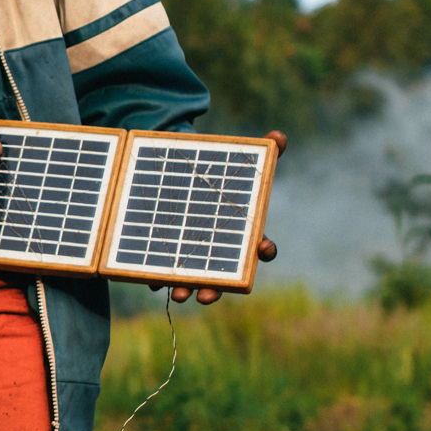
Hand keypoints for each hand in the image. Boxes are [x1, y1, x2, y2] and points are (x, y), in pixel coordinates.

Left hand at [151, 128, 286, 304]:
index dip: (264, 250)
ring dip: (186, 290)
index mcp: (244, 234)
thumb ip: (262, 153)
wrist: (183, 180)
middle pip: (224, 279)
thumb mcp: (238, 164)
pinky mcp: (169, 258)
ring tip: (178, 296)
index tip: (262, 248)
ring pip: (193, 283)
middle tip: (207, 295)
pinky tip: (150, 280)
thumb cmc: (219, 180)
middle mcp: (221, 252)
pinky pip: (163, 274)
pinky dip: (157, 279)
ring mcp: (195, 258)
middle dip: (216, 290)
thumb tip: (280, 135)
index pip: (261, 248)